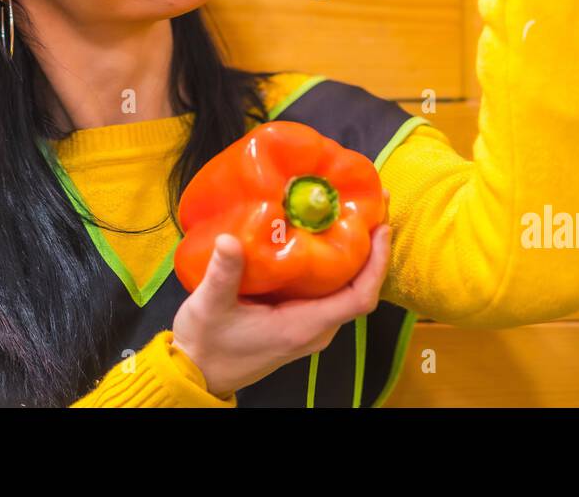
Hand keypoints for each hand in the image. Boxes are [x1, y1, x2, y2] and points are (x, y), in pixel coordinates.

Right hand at [172, 188, 394, 399]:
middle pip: (359, 287)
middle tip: (369, 205)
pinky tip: (321, 235)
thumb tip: (229, 239)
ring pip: (345, 288)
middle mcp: (315, 328)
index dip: (376, 263)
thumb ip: (222, 274)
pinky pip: (328, 290)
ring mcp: (308, 325)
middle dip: (370, 247)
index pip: (360, 297)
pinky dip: (333, 262)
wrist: (197, 372)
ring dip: (353, 253)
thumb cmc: (206, 344)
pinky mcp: (298, 320)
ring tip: (350, 212)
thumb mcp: (209, 306)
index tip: (381, 227)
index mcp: (304, 326)